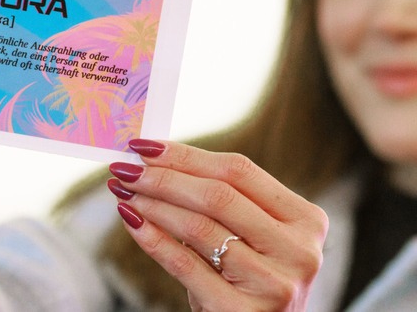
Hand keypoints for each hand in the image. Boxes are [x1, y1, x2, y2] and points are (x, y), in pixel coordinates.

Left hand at [108, 139, 327, 311]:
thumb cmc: (250, 279)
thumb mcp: (250, 237)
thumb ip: (219, 201)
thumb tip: (155, 162)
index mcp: (305, 219)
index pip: (238, 170)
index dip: (186, 155)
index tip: (146, 146)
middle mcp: (299, 250)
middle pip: (218, 195)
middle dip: (163, 177)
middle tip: (125, 169)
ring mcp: (274, 285)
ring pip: (199, 227)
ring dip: (152, 204)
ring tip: (124, 192)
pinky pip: (185, 264)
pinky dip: (152, 239)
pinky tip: (131, 221)